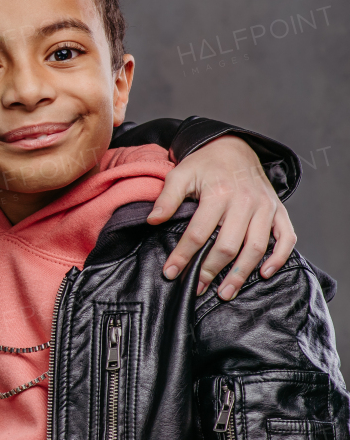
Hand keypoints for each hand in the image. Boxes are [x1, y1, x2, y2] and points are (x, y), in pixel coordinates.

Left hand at [147, 135, 295, 300]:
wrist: (233, 147)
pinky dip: (279, 257)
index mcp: (219, 193)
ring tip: (224, 292)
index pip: (198, 233)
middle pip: (228, 245)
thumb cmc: (204, 164)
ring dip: (241, 274)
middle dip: (210, 270)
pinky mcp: (279, 211)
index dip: (183, 255)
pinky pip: (287, 238)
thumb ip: (167, 198)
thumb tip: (152, 221)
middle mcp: (245, 202)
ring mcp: (265, 207)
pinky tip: (264, 273)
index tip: (170, 273)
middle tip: (196, 288)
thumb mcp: (179, 173)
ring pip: (257, 247)